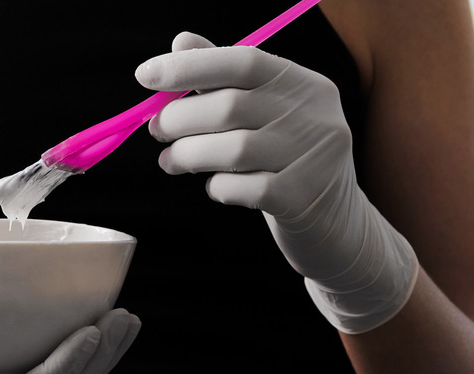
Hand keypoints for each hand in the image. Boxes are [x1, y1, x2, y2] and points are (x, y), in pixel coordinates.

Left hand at [135, 32, 416, 333]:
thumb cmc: (286, 161)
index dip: (190, 66)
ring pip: (232, 150)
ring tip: (171, 162)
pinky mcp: (302, 198)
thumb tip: (181, 42)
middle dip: (179, 118)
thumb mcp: (264, 114)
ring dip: (188, 155)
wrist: (335, 224)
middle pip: (230, 107)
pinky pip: (242, 188)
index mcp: (304, 84)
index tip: (144, 77)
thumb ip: (224, 79)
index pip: (243, 62)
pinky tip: (216, 187)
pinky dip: (218, 187)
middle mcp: (315, 115)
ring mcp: (313, 157)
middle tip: (156, 131)